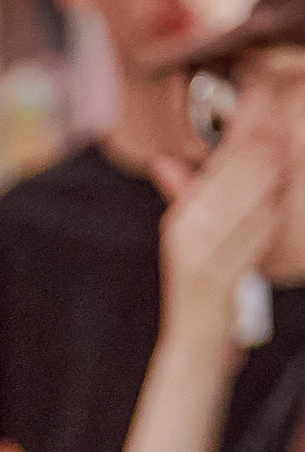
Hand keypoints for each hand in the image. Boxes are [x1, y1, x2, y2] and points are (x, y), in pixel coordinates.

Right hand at [150, 112, 290, 354]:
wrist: (195, 342)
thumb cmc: (201, 288)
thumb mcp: (188, 240)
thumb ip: (182, 197)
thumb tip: (165, 164)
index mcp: (180, 222)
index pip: (211, 170)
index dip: (236, 137)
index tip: (258, 109)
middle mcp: (186, 237)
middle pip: (226, 183)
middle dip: (255, 150)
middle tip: (280, 123)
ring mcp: (202, 258)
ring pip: (243, 207)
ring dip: (267, 177)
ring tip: (286, 148)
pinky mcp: (221, 278)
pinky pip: (252, 239)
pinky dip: (269, 214)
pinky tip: (282, 196)